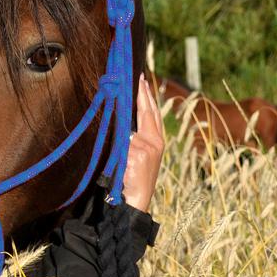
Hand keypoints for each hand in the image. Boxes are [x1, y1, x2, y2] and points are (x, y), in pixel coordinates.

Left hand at [122, 74, 162, 211]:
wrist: (137, 198)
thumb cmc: (135, 176)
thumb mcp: (139, 154)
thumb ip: (135, 137)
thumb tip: (126, 121)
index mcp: (157, 140)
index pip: (151, 113)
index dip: (147, 96)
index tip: (142, 80)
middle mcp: (155, 142)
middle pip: (148, 113)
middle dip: (142, 95)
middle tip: (138, 78)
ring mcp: (148, 148)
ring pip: (129, 131)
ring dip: (122, 138)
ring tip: (122, 140)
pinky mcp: (138, 155)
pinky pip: (123, 145)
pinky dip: (119, 151)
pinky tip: (122, 162)